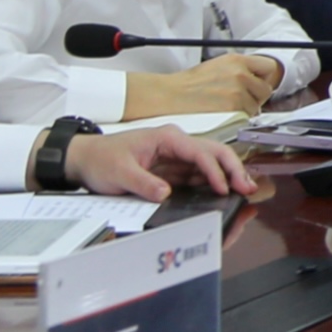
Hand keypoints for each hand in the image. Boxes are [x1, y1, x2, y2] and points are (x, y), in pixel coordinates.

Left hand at [67, 124, 261, 200]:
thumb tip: (166, 193)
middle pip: (215, 153)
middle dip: (234, 169)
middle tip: (247, 187)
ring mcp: (176, 157)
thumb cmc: (100, 158)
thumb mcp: (119, 173)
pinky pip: (198, 175)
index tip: (224, 188)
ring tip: (243, 191)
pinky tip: (223, 193)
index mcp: (167, 138)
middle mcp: (176, 144)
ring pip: (210, 163)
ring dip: (227, 176)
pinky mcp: (172, 170)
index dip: (216, 171)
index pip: (201, 152)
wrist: (84, 159)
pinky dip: (214, 183)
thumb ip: (143, 183)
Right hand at [120, 54, 278, 119]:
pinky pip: (245, 117)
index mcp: (236, 60)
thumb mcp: (216, 67)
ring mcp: (237, 91)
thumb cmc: (186, 85)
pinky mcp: (232, 108)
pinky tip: (222, 114)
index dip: (264, 79)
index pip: (269, 67)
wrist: (167, 96)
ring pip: (255, 106)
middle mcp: (240, 74)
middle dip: (255, 97)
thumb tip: (254, 80)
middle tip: (239, 101)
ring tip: (225, 108)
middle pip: (265, 89)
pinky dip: (237, 118)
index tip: (259, 84)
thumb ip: (238, 71)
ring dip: (245, 109)